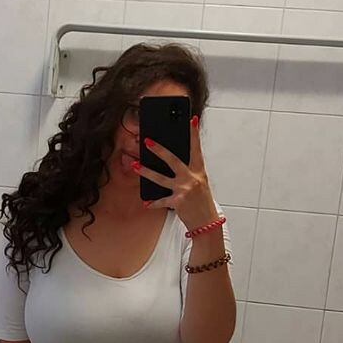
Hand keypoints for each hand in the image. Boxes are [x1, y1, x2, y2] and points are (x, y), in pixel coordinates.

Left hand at [135, 116, 217, 231]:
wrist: (207, 223)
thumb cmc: (201, 201)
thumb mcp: (199, 183)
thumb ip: (188, 171)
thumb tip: (170, 158)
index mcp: (199, 171)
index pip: (196, 149)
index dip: (194, 134)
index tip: (191, 120)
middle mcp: (192, 178)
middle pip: (173, 160)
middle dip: (159, 150)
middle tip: (146, 141)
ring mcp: (185, 190)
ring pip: (161, 178)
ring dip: (146, 172)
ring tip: (135, 165)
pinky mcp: (178, 202)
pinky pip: (161, 200)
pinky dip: (153, 202)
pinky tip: (146, 203)